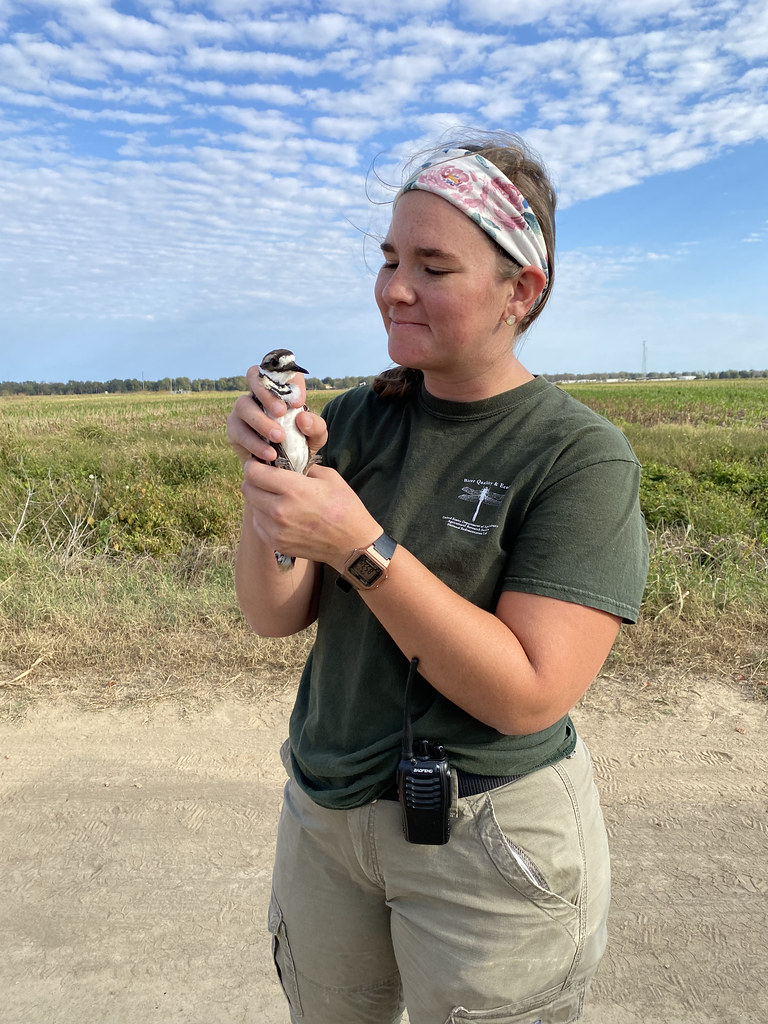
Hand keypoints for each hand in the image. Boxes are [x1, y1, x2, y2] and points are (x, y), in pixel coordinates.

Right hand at [226, 364, 327, 466]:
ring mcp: (243, 411)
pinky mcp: (234, 431)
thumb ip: (316, 427)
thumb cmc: (300, 444)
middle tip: (281, 412)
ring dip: (260, 420)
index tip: (298, 402)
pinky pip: (238, 432)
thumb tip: (303, 419)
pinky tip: (269, 454)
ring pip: (242, 405)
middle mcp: (258, 394)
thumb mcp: (315, 437)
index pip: (280, 370)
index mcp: (279, 389)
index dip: (287, 379)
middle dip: (266, 393)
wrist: (285, 470)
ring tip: (279, 437)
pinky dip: (254, 443)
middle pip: (253, 376)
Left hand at [241, 460, 380, 571]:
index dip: (255, 465)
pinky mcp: (276, 543)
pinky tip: (279, 514)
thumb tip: (286, 462)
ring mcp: (276, 529)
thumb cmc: (345, 507)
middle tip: (266, 479)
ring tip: (275, 497)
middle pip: (248, 488)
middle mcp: (280, 510)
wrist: (352, 544)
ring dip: (259, 499)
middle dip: (254, 480)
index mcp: (294, 489)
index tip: (261, 464)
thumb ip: (303, 467)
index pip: (254, 472)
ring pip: (252, 507)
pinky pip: (258, 524)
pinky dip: (264, 516)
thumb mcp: (329, 478)